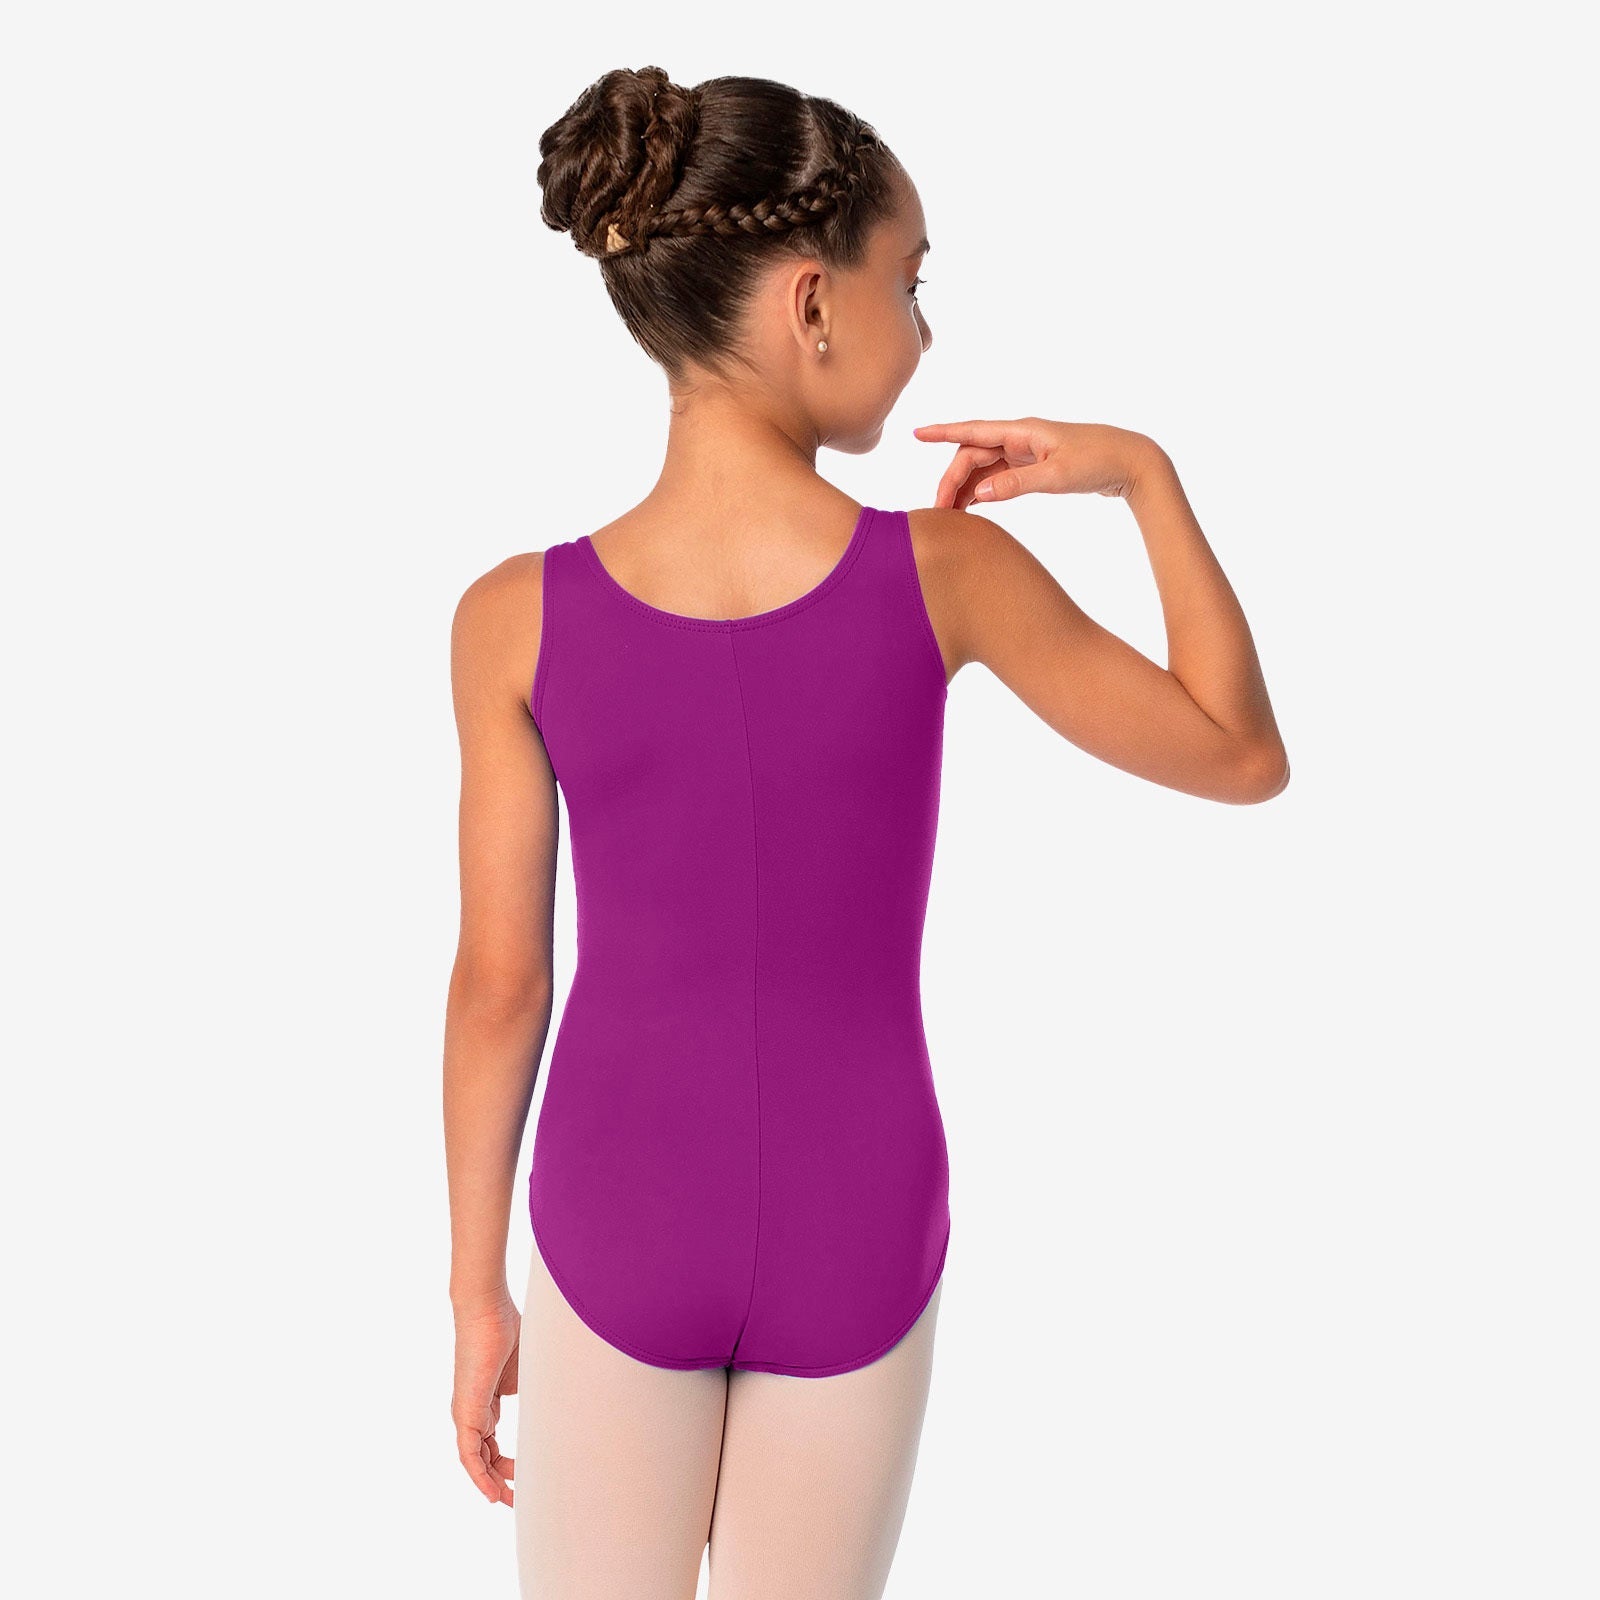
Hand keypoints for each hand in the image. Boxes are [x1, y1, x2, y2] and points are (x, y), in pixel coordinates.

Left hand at [452, 1291, 519, 1506]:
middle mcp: (474, 1410)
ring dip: (491, 1484)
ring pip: (475, 1460)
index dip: (506, 1463)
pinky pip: (469, 1454)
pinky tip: (492, 1493)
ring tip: (509, 1502)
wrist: (487, 1310)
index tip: (525, 1475)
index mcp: (487, 1400)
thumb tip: (559, 1401)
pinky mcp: (465, 1411)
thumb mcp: (529, 1369)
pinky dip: (479, 1476)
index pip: (492, 1442)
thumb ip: (536, 1389)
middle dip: (500, 1480)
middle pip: (484, 1456)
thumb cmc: (509, 1328)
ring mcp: (467, 1412)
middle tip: (519, 1498)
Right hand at [912, 417, 1158, 509]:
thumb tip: (980, 493)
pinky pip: (998, 475)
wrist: (1132, 461)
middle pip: (972, 455)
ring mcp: (1026, 451)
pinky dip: (982, 490)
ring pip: (983, 467)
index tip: (915, 434)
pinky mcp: (1034, 465)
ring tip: (949, 514)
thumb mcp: (1058, 476)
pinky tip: (972, 506)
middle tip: (938, 511)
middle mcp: (1020, 437)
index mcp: (1022, 431)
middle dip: (951, 479)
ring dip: (964, 488)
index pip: (972, 431)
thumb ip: (1018, 483)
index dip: (942, 432)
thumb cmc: (1099, 462)